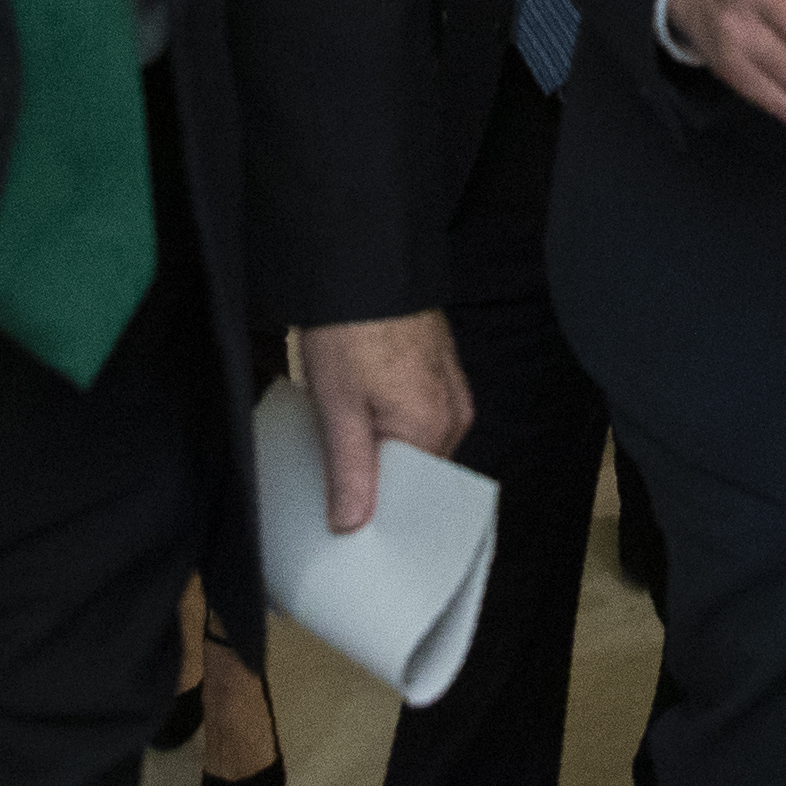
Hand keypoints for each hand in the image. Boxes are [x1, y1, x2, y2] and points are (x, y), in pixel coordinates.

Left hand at [300, 310, 473, 531]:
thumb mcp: (338, 407)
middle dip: (376, 477)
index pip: (411, 496)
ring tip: (340, 439)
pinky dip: (387, 421)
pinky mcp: (438, 370)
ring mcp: (450, 389)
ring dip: (379, 447)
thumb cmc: (350, 329)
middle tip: (332, 479)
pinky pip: (416, 415)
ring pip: (412, 442)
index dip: (376, 508)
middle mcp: (453, 414)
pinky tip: (356, 413)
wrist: (363, 260)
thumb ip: (349, 471)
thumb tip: (352, 525)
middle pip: (414, 470)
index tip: (344, 520)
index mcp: (434, 429)